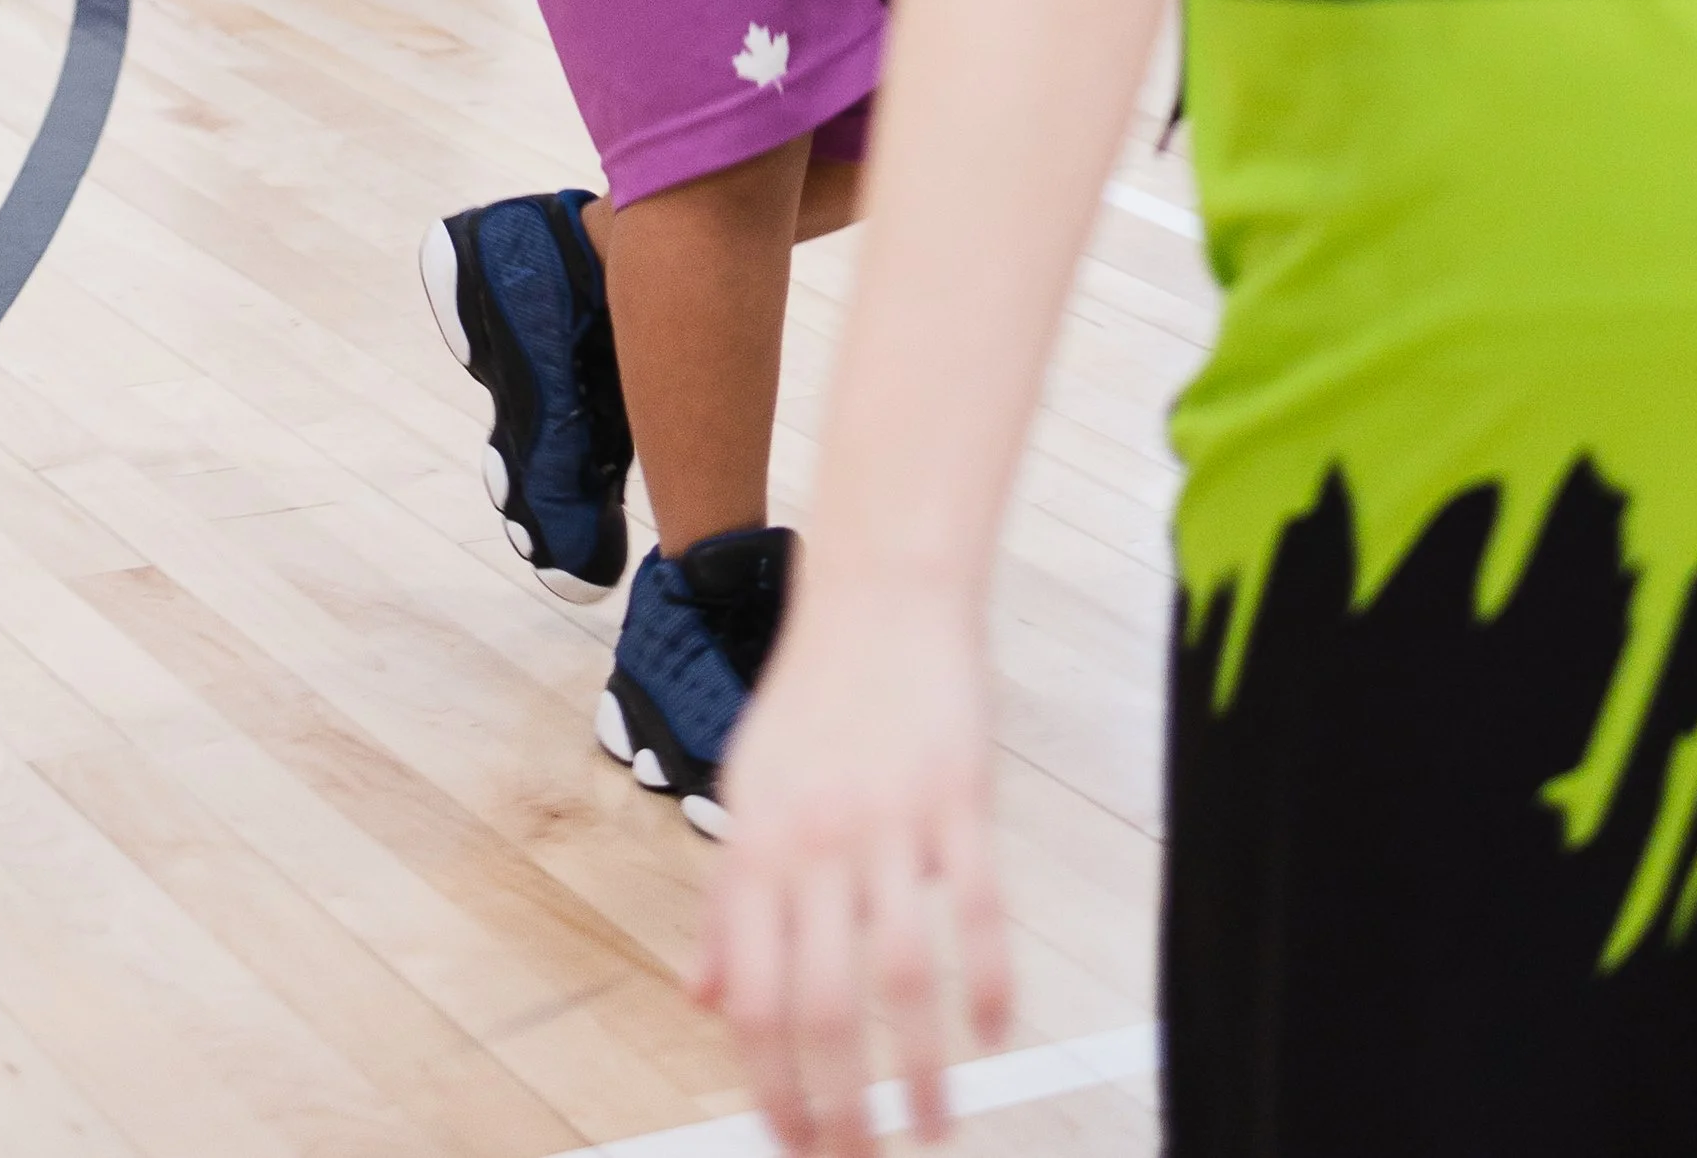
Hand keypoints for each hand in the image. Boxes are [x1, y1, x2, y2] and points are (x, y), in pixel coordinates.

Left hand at [699, 574, 1010, 1152]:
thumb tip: (704, 998)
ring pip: (906, 975)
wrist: (881, 593)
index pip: (755, 1000)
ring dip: (922, 1069)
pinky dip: (989, 982)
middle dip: (843, 1107)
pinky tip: (991, 1031)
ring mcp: (892, 820)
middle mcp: (818, 843)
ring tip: (934, 1126)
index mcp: (758, 848)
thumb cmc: (812, 699)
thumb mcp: (747, 791)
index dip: (773, 1086)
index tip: (795, 1144)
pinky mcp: (960, 795)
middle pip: (826, 1008)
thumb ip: (730, 901)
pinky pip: (979, 909)